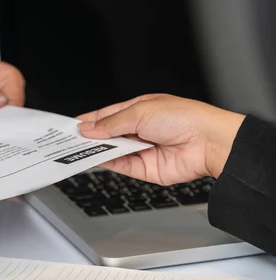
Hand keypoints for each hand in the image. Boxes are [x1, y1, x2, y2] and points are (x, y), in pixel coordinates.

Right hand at [76, 94, 244, 183]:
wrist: (208, 142)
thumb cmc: (184, 117)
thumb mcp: (140, 112)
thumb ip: (111, 123)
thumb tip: (89, 128)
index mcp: (140, 110)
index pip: (108, 116)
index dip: (90, 120)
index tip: (72, 126)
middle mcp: (141, 130)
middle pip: (108, 135)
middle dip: (91, 136)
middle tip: (71, 140)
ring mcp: (143, 150)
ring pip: (113, 151)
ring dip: (97, 150)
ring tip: (78, 149)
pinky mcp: (146, 169)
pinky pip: (122, 166)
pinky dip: (108, 163)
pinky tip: (96, 158)